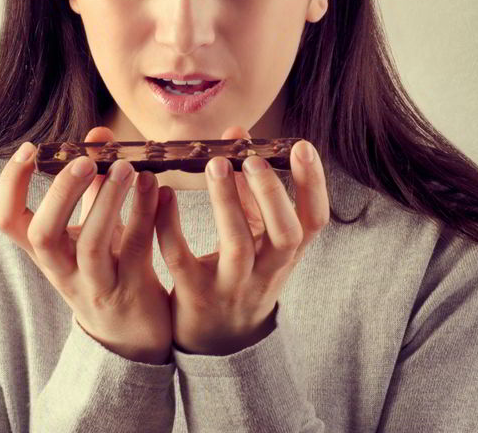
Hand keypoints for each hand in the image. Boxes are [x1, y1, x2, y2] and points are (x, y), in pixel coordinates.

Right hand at [0, 127, 172, 364]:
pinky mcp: (131, 292)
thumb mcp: (90, 228)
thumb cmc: (107, 268)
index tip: (30, 148)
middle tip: (85, 159)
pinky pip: (137, 250)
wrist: (134, 337)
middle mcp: (62, 270)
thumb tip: (98, 132)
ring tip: (127, 168)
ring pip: (92, 245)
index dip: (10, 184)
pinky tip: (158, 188)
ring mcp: (96, 285)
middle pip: (42, 235)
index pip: (6, 220)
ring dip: (108, 202)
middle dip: (62, 193)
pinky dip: (146, 215)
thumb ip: (92, 184)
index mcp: (45, 251)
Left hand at [154, 126, 328, 355]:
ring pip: (237, 246)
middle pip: (284, 236)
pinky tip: (164, 196)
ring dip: (227, 203)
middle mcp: (266, 272)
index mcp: (285, 254)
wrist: (218, 343)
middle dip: (272, 194)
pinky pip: (182, 259)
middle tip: (253, 157)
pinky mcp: (194, 296)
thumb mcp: (257, 237)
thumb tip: (239, 133)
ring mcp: (232, 287)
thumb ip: (249, 189)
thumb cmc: (240, 273)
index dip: (312, 185)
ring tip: (215, 163)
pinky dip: (172, 226)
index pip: (313, 221)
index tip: (302, 146)